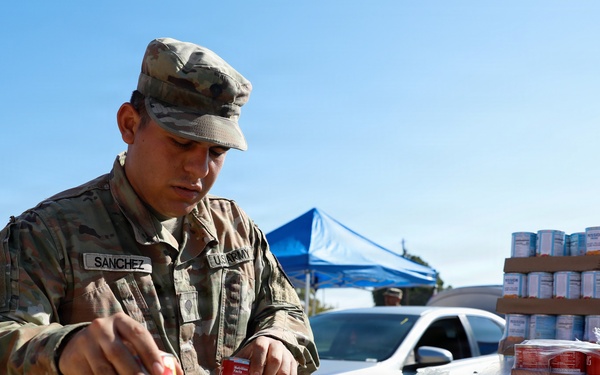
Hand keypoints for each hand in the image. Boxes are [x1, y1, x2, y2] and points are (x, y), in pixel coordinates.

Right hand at [58, 312, 182, 374]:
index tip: (161, 371)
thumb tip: (176, 372)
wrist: (73, 345)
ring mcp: (85, 343)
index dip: (150, 353)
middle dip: (134, 372)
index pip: (139, 335)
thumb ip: (150, 354)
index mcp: (120, 320)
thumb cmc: (114, 344)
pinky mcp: (74, 359)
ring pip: (104, 369)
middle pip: (119, 353)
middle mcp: (101, 327)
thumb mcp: (129, 342)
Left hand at [236, 336, 297, 374]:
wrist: (270, 348)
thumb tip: (220, 371)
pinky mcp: (293, 363)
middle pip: (275, 360)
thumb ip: (234, 363)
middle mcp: (276, 345)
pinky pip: (292, 374)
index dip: (257, 363)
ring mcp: (286, 354)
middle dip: (268, 374)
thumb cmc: (252, 356)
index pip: (260, 348)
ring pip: (285, 370)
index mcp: (262, 341)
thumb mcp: (244, 356)